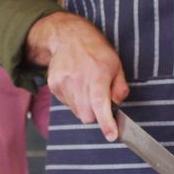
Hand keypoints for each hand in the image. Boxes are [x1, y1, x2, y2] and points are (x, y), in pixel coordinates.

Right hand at [26, 12, 128, 139]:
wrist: (69, 37)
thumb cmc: (96, 51)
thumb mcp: (116, 65)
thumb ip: (120, 88)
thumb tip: (117, 105)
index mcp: (98, 74)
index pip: (100, 102)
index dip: (106, 122)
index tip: (111, 135)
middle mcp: (79, 79)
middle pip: (87, 115)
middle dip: (95, 114)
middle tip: (99, 99)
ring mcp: (63, 82)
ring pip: (77, 112)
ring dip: (84, 106)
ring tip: (86, 87)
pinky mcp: (54, 85)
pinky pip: (67, 104)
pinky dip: (74, 99)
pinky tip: (76, 84)